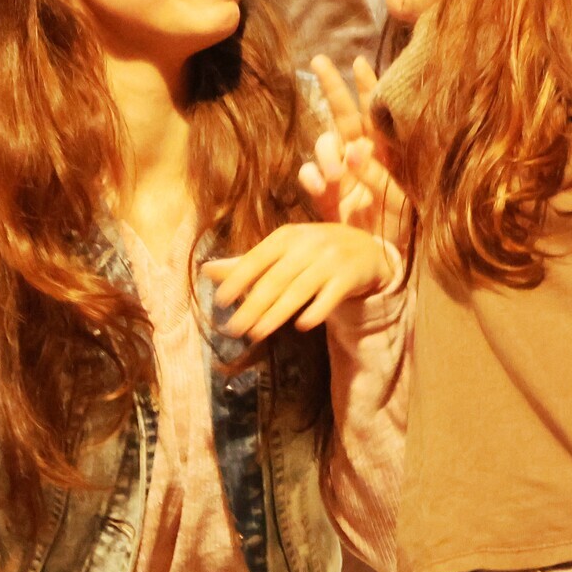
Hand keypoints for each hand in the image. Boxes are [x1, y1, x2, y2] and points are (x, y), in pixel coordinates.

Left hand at [201, 221, 396, 340]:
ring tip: (256, 334)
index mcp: (285, 236)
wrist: (365, 249)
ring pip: (299, 291)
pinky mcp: (349, 277)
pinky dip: (316, 311)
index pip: (256, 259)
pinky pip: (331, 297)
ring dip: (276, 314)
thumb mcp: (281, 251)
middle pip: (275, 279)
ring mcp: (330, 261)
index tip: (220, 301)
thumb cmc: (312, 252)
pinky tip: (301, 326)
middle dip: (252, 305)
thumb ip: (246, 263)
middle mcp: (307, 245)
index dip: (237, 279)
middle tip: (233, 329)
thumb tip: (205, 270)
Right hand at [299, 56, 410, 249]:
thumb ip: (378, 176)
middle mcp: (362, 157)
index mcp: (387, 154)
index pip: (376, 113)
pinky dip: (310, 176)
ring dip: (325, 152)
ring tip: (333, 173)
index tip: (358, 62)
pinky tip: (318, 185)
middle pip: (344, 115)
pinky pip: (309, 175)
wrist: (384, 260)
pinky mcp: (325, 194)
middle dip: (332, 87)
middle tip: (319, 60)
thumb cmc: (402, 230)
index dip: (368, 87)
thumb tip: (355, 151)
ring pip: (324, 144)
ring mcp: (341, 174)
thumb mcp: (400, 201)